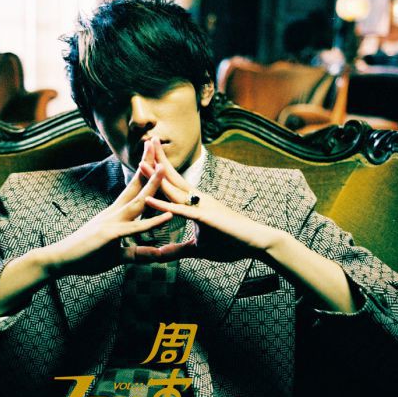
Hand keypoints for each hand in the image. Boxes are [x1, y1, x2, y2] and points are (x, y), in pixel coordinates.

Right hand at [35, 140, 175, 275]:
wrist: (60, 259)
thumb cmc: (87, 255)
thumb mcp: (118, 255)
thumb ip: (137, 252)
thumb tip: (154, 253)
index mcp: (116, 213)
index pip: (133, 187)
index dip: (144, 170)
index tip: (153, 154)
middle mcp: (115, 212)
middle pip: (136, 185)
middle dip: (147, 164)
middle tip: (156, 143)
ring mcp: (112, 222)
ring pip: (138, 201)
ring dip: (152, 185)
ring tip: (165, 168)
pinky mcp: (111, 235)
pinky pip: (135, 228)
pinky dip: (152, 222)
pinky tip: (167, 216)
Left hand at [141, 138, 280, 261]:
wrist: (257, 243)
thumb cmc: (231, 243)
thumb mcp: (198, 249)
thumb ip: (178, 250)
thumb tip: (161, 254)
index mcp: (196, 202)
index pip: (174, 182)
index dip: (160, 168)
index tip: (146, 155)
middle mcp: (198, 199)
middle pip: (173, 177)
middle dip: (157, 160)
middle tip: (145, 141)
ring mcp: (202, 206)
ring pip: (174, 189)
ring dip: (156, 177)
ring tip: (139, 163)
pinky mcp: (205, 218)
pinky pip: (180, 210)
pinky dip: (163, 204)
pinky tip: (148, 199)